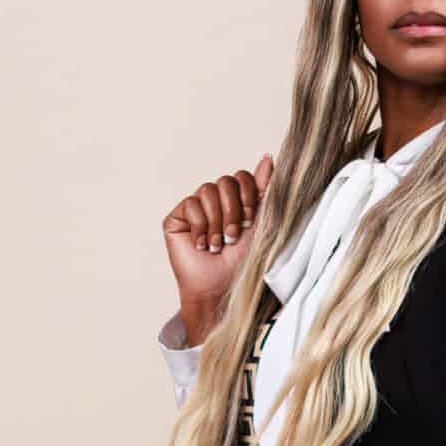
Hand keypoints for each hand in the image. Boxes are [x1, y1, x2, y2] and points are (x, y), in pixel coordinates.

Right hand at [162, 153, 274, 340]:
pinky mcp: (177, 217)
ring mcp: (195, 207)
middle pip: (225, 181)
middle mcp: (215, 201)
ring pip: (207, 190)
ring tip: (218, 245)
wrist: (219, 288)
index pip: (242, 177)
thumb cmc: (240, 263)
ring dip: (216, 221)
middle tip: (233, 236)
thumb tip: (268, 157)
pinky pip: (191, 205)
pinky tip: (202, 245)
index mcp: (236, 200)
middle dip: (233, 210)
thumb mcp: (259, 224)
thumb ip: (264, 191)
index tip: (251, 220)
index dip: (248, 195)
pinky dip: (200, 226)